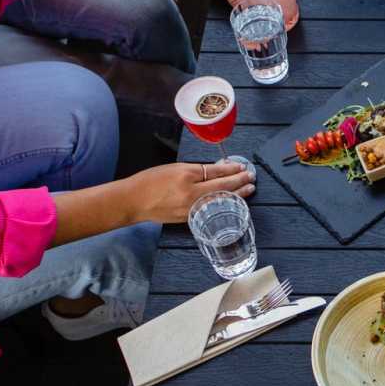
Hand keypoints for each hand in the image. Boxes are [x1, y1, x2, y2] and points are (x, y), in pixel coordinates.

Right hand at [121, 161, 254, 224]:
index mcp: (186, 176)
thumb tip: (217, 170)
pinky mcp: (189, 219)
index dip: (231, 168)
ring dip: (237, 194)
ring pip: (220, 200)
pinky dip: (223, 204)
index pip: (215, 171)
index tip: (241, 166)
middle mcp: (191, 193)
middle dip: (239, 181)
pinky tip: (232, 202)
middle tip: (251, 176)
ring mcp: (191, 208)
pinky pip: (211, 210)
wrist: (133, 201)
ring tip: (249, 189)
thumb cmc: (150, 181)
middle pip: (222, 187)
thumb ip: (196, 171)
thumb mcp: (174, 168)